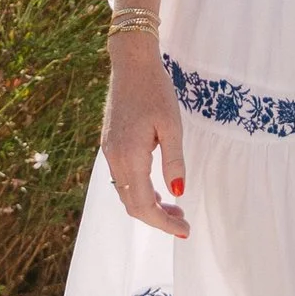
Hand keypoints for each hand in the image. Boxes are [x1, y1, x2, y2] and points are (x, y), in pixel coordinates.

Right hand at [102, 39, 190, 238]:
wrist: (131, 64)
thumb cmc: (156, 90)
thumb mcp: (172, 126)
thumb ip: (174, 161)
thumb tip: (178, 193)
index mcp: (130, 156)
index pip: (144, 204)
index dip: (163, 223)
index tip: (184, 231)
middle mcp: (114, 158)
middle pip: (132, 204)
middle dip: (157, 219)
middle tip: (183, 223)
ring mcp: (109, 152)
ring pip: (126, 193)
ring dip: (149, 206)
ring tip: (175, 209)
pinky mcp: (111, 145)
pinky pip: (123, 179)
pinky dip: (140, 191)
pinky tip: (159, 190)